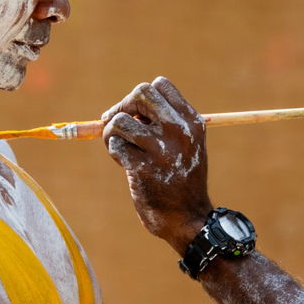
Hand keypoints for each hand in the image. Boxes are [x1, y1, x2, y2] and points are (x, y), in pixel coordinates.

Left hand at [100, 77, 212, 251]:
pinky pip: (114, 145)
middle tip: (118, 126)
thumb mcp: (185, 144)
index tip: (137, 115)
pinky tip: (125, 163)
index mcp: (192, 121)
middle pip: (140, 93)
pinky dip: (114, 152)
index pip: (160, 85)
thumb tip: (122, 107)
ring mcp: (161, 150)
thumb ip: (163, 123)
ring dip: (111, 133)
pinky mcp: (142, 168)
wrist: (187, 219)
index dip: (141, 97)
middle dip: (122, 107)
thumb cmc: (181, 179)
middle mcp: (179, 131)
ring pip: (119, 121)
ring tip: (121, 148)